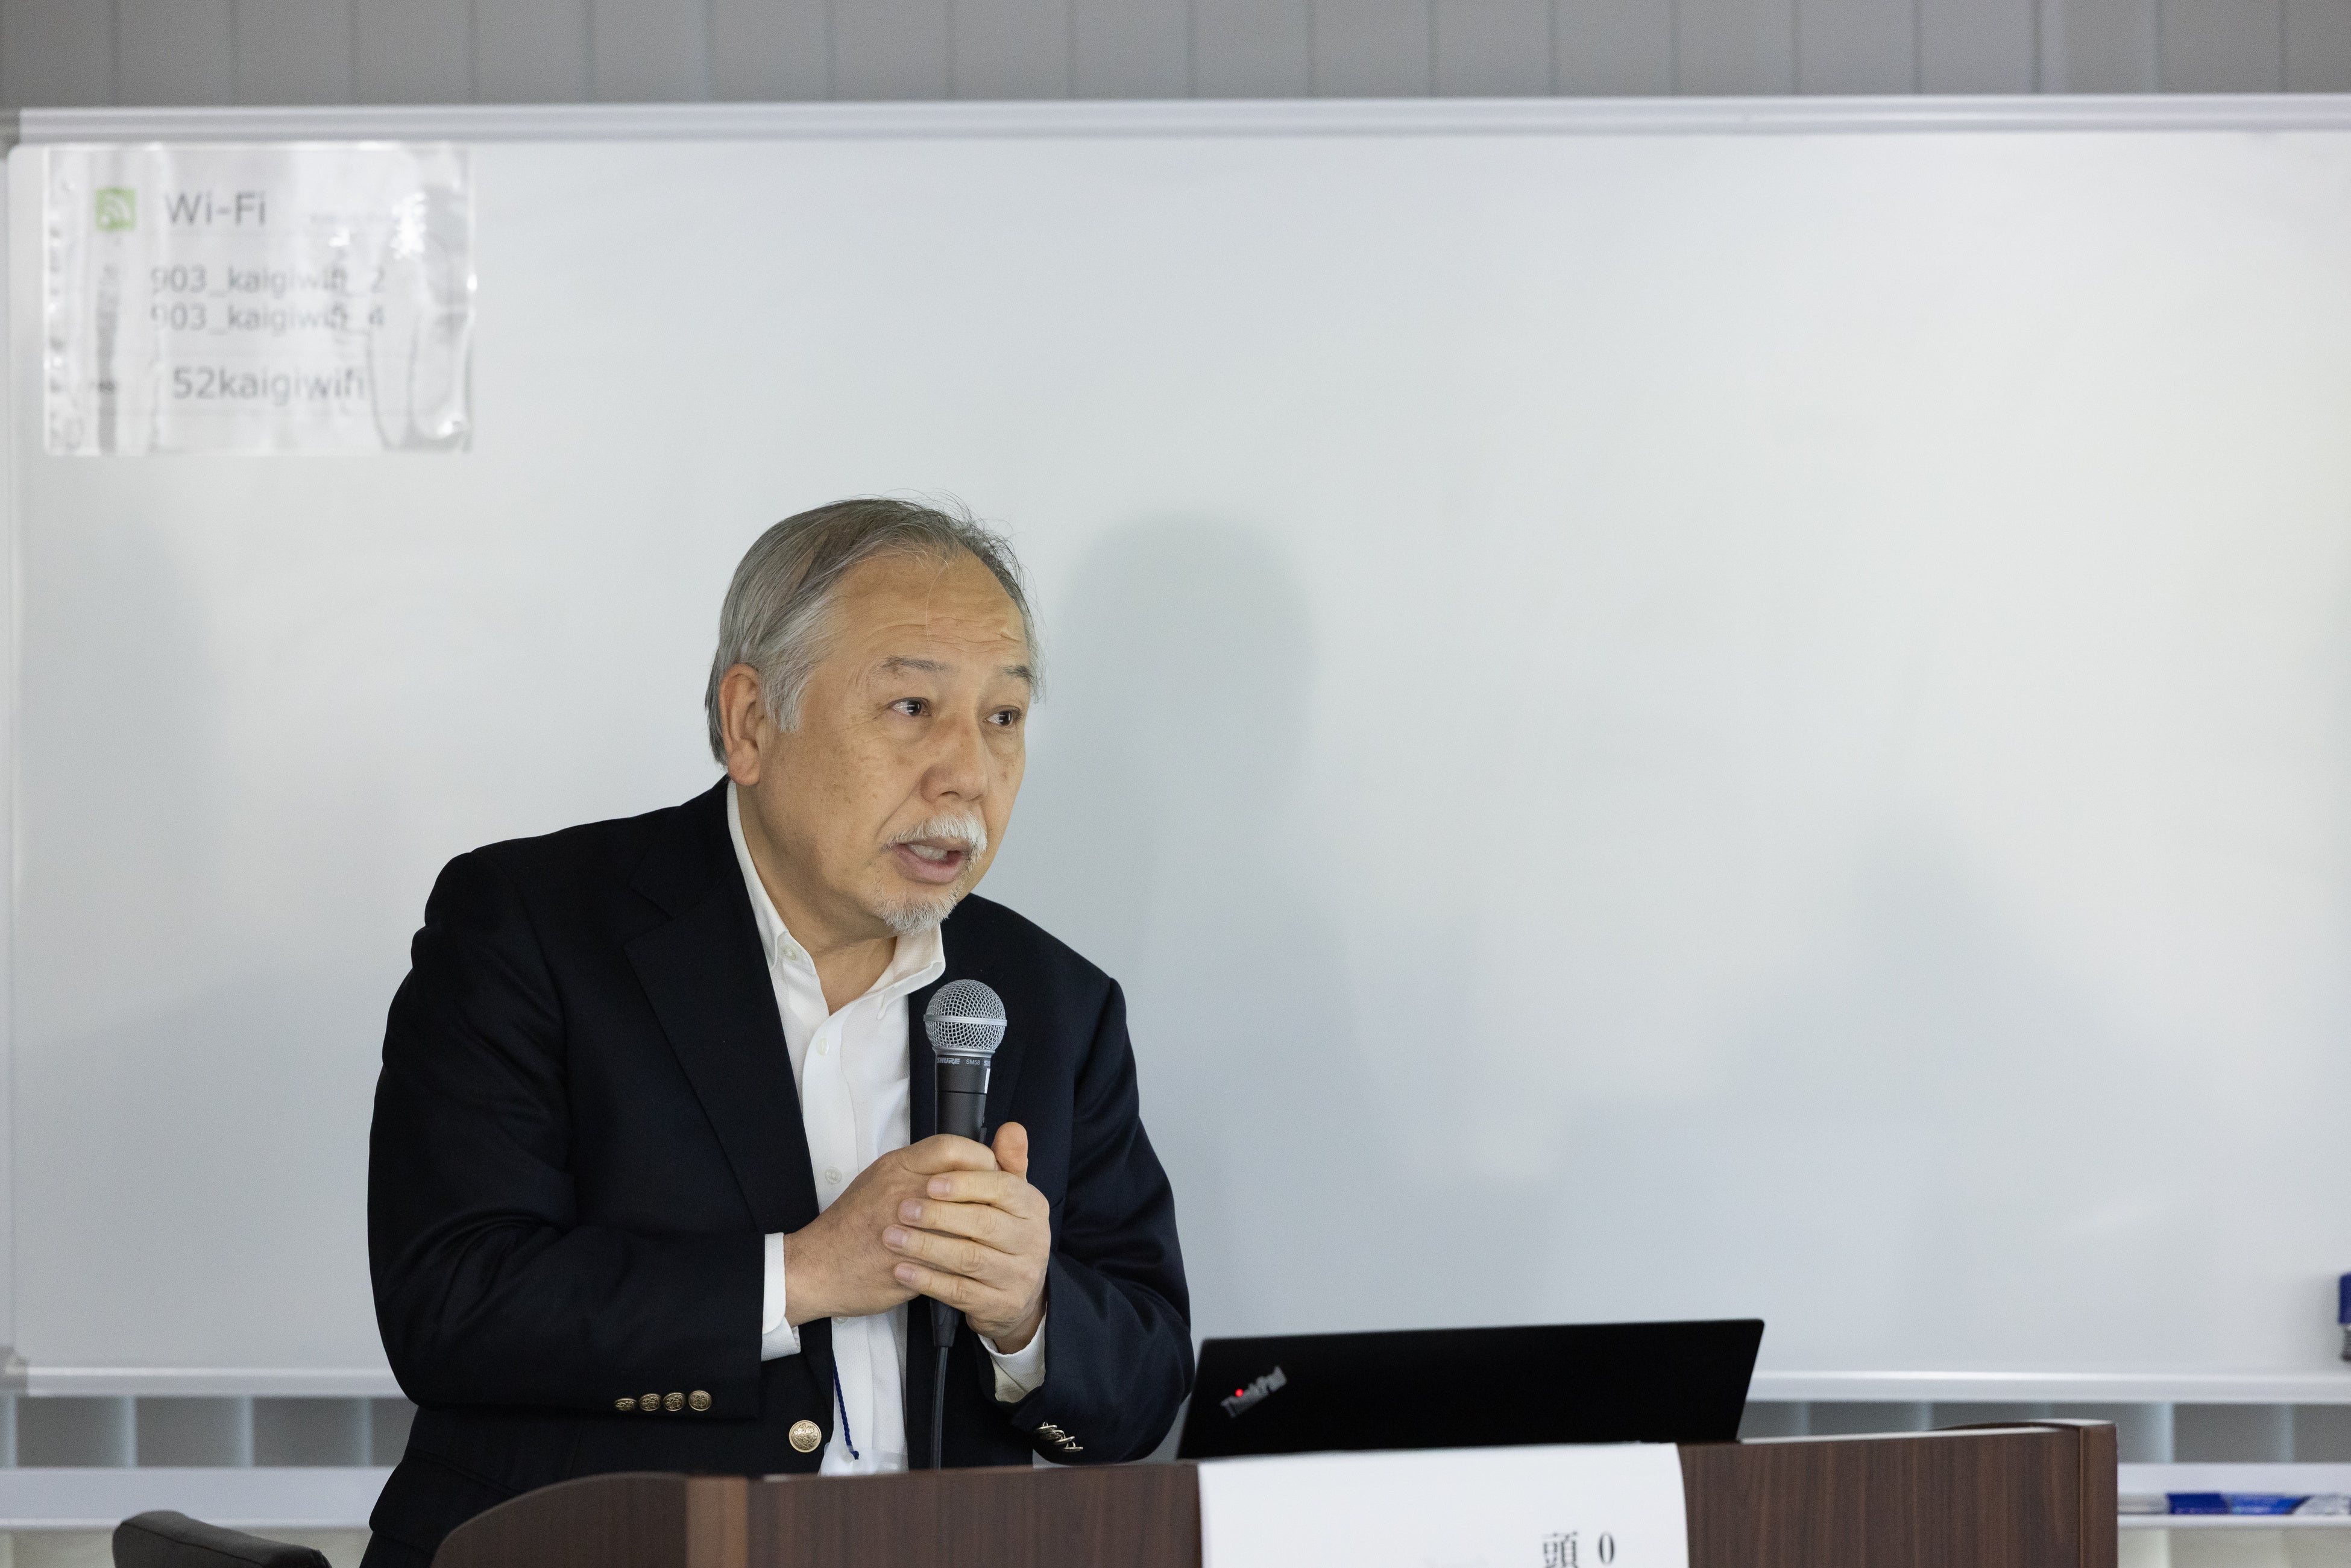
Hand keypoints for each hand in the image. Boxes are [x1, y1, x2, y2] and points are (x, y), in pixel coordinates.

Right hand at [780, 1135, 998, 1324]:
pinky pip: (951, 1259)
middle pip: (965, 1182)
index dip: (980, 1158)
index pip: (951, 1147)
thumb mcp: (881, 1179)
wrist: (816, 1267)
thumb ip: (919, 1167)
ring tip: (989, 1233)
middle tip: (1000, 1205)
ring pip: (964, 1223)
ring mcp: (906, 1228)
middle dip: (990, 1195)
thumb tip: (962, 1163)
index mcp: (896, 1166)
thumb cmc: (851, 1223)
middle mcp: (902, 1191)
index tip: (991, 1170)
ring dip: (982, 1229)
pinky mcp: (909, 1263)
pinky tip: (972, 1261)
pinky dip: (966, 1259)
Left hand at [884, 1123, 1050, 1351]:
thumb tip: (1011, 1128)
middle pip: (984, 1224)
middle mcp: (1032, 1241)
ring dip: (926, 1247)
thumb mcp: (1009, 1199)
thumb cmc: (1002, 1236)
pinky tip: (901, 1270)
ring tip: (892, 1237)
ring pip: (968, 1259)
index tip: (930, 1183)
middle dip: (939, 1215)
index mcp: (1033, 1207)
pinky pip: (958, 1292)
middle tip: (902, 1209)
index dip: (966, 1184)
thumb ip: (1007, 1162)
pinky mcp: (998, 1305)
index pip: (1003, 1188)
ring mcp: (1017, 1276)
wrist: (1015, 1297)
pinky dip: (927, 1280)